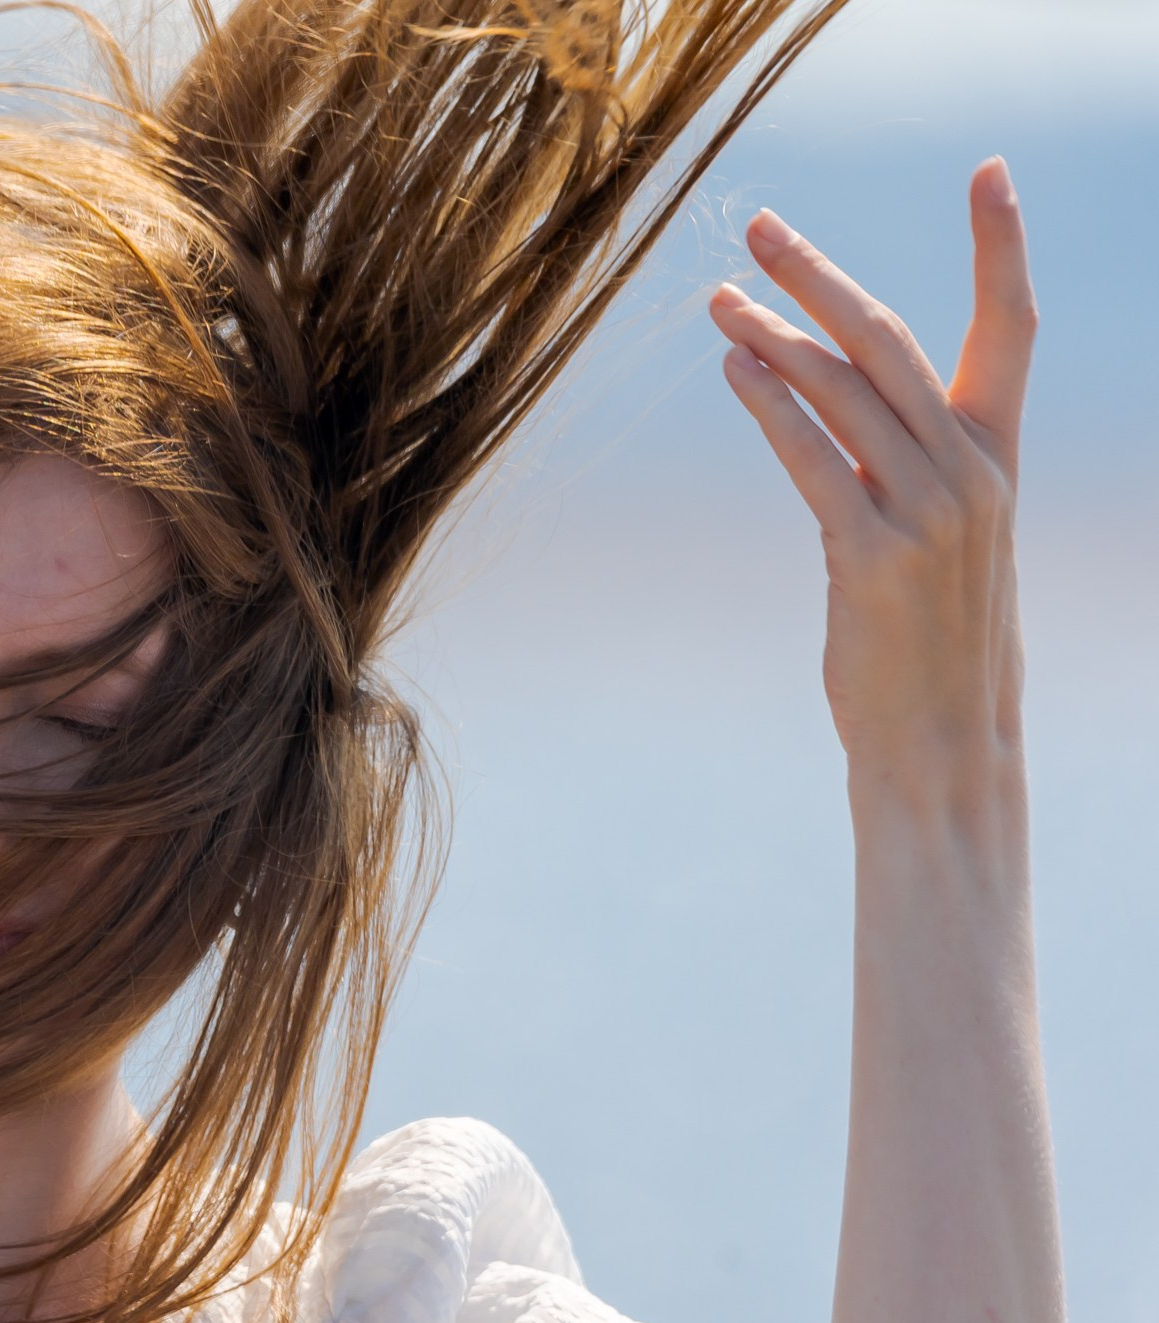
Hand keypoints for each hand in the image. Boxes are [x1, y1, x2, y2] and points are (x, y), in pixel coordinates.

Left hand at [709, 158, 1033, 811]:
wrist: (942, 746)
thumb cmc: (934, 644)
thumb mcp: (945, 542)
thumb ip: (909, 467)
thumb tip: (831, 406)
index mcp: (998, 459)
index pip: (1010, 328)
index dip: (1003, 246)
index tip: (990, 172)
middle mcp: (971, 474)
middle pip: (891, 342)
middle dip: (822, 277)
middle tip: (761, 226)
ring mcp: (926, 514)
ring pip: (841, 393)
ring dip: (771, 336)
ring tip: (717, 297)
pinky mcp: (873, 558)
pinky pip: (813, 461)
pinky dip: (770, 407)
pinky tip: (731, 370)